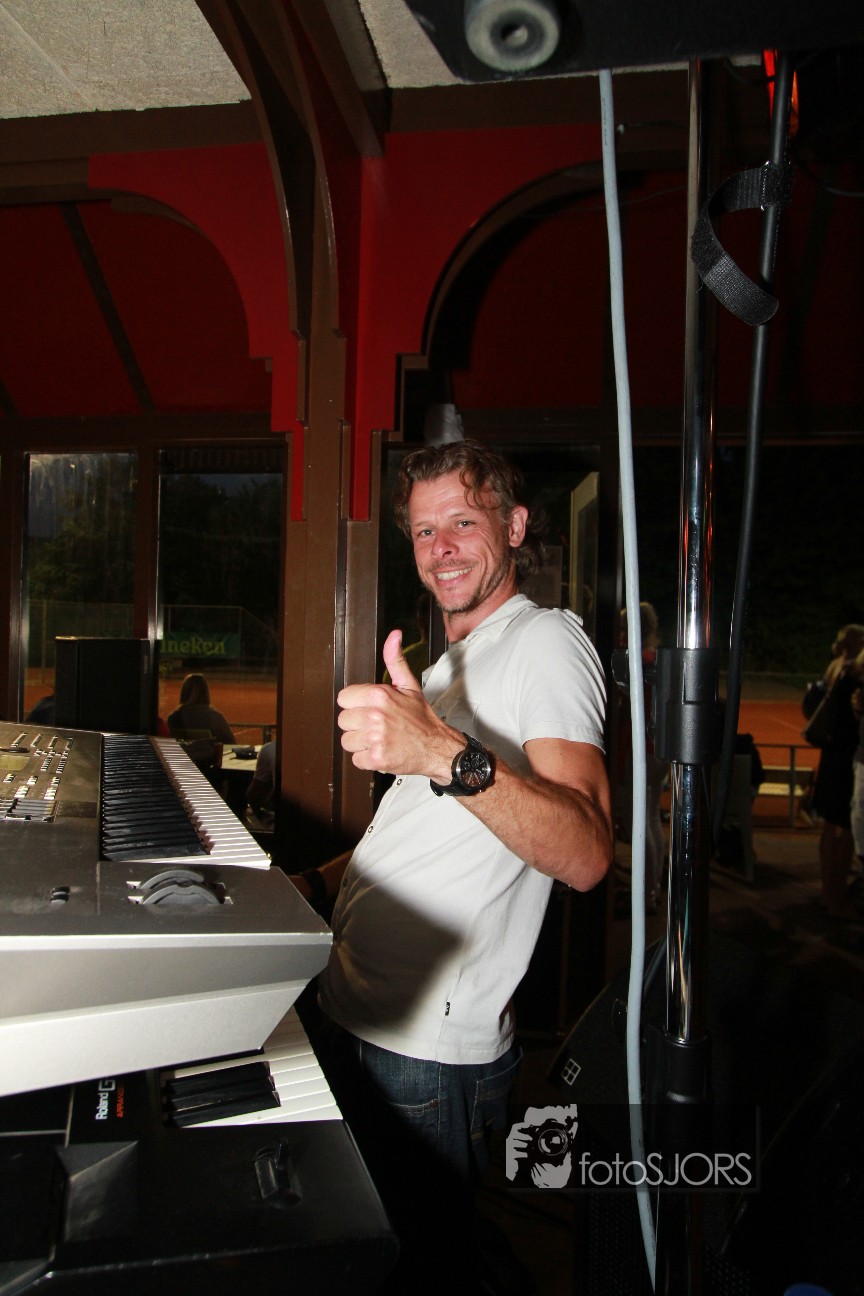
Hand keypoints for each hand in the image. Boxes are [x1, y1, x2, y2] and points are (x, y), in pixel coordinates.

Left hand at [337, 630, 457, 777]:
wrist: (438, 747)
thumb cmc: (422, 719)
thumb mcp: (409, 686)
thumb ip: (395, 660)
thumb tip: (393, 636)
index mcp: (379, 695)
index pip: (344, 698)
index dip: (356, 704)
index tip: (369, 709)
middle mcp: (376, 715)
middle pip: (343, 720)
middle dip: (357, 724)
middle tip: (376, 725)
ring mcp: (376, 738)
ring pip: (347, 740)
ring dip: (361, 742)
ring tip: (379, 738)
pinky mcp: (377, 758)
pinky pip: (356, 759)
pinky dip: (367, 759)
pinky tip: (381, 750)